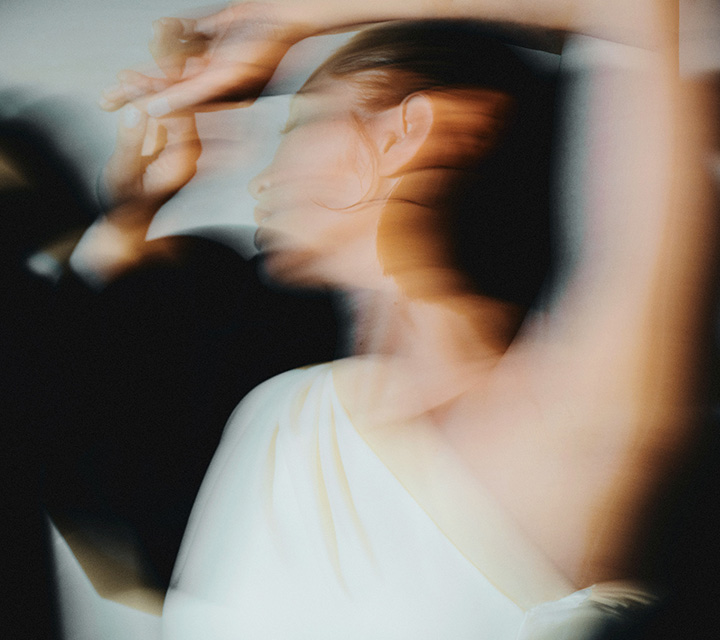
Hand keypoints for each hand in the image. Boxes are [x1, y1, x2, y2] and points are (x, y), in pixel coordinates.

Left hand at [99, 2, 310, 116]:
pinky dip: (174, 30)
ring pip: (175, 60)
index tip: (118, 101)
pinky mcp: (217, 30)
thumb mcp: (223, 77)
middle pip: (168, 86)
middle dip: (138, 89)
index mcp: (219, 95)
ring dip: (155, 56)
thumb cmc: (264, 48)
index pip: (174, 101)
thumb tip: (155, 111)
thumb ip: (190, 95)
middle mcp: (216, 78)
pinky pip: (189, 32)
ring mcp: (216, 54)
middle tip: (106, 97)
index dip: (145, 100)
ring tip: (129, 64)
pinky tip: (161, 26)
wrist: (285, 13)